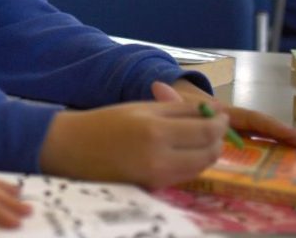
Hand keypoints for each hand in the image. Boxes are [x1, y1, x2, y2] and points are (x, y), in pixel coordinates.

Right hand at [38, 98, 227, 188]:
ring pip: (200, 167)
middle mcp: (161, 158)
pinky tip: (182, 151)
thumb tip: (212, 112)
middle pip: (209, 152)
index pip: (206, 131)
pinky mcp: (154, 188)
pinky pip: (185, 175)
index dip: (220, 123)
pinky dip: (192, 163)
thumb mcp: (141, 107)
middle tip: (213, 127)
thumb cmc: (105, 122)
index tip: (221, 116)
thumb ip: (178, 109)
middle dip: (217, 139)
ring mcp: (158, 177)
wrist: (74, 149)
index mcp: (156, 131)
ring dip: (206, 152)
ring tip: (197, 137)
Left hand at [166, 79, 295, 147]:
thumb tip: (157, 86)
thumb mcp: (174, 104)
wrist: (172, 104)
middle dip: (285, 137)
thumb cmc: (176, 104)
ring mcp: (233, 132)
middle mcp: (233, 121)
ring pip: (260, 139)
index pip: (253, 119)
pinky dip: (266, 153)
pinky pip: (250, 149)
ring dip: (280, 146)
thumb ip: (169, 100)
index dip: (272, 127)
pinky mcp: (230, 142)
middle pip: (263, 130)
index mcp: (224, 112)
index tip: (294, 135)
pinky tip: (280, 167)